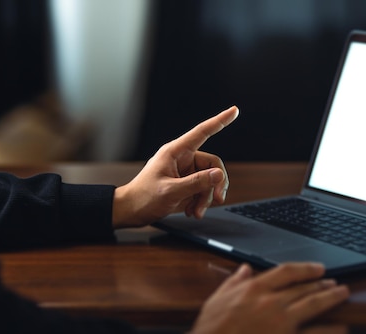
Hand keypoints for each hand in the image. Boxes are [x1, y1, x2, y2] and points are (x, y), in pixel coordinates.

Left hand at [112, 106, 238, 227]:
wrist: (131, 212)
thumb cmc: (143, 198)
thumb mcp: (171, 191)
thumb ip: (196, 183)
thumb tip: (219, 174)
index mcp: (175, 152)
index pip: (202, 132)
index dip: (220, 121)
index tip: (234, 111)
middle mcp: (182, 159)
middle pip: (212, 165)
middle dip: (215, 185)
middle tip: (217, 200)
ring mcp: (185, 172)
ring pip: (209, 180)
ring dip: (206, 198)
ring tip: (196, 212)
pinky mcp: (185, 184)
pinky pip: (203, 189)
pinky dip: (200, 202)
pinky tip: (191, 211)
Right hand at [191, 263, 349, 333]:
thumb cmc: (210, 331)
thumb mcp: (215, 300)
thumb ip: (233, 282)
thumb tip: (244, 269)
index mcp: (254, 290)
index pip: (287, 272)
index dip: (305, 268)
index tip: (318, 269)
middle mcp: (271, 303)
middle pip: (304, 288)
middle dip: (322, 284)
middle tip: (334, 283)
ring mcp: (282, 324)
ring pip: (313, 306)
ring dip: (330, 298)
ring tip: (343, 294)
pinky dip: (330, 330)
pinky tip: (341, 327)